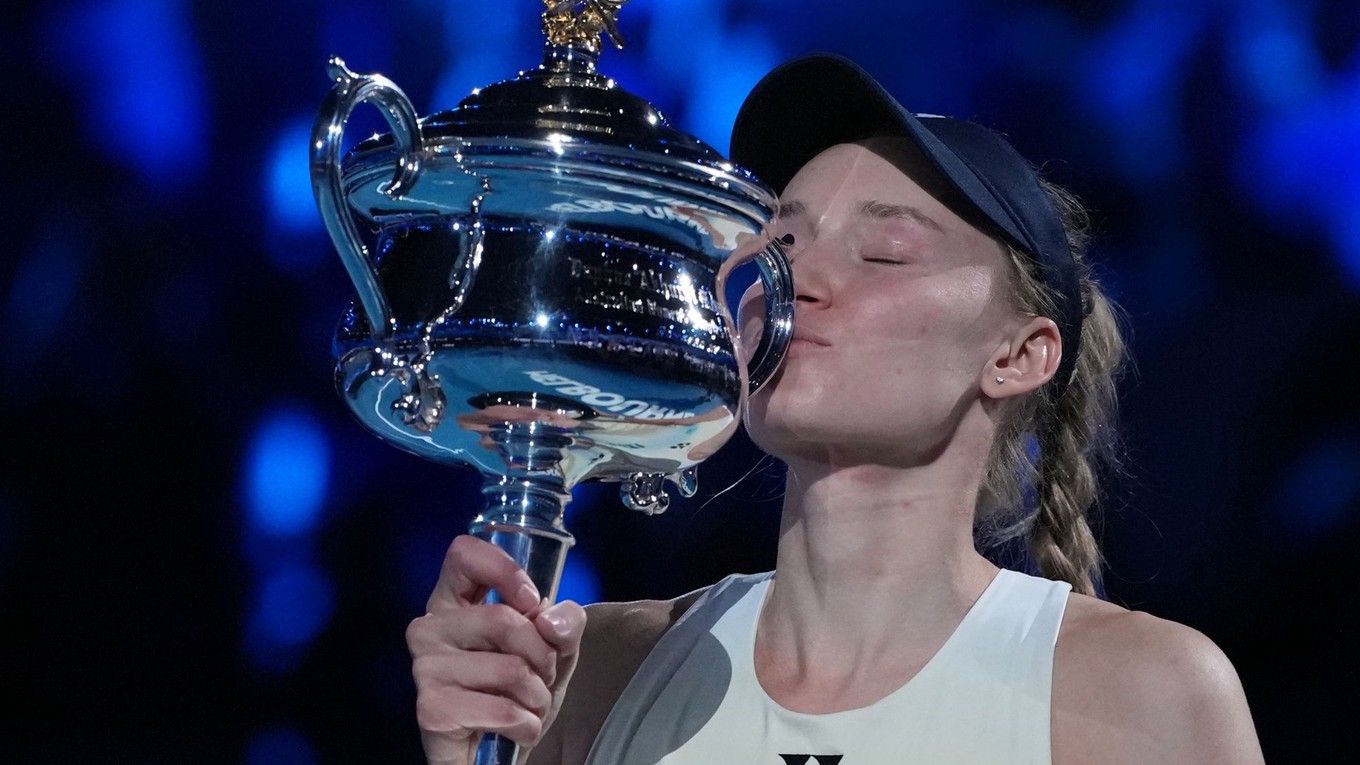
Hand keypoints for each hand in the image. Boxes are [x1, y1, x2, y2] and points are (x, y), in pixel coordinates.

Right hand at [406, 535, 586, 764]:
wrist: (494, 754)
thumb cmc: (518, 691)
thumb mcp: (554, 649)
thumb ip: (564, 623)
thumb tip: (550, 620)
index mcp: (452, 601)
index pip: (462, 554)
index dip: (505, 571)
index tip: (532, 602)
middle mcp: (429, 628)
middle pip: (503, 618)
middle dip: (542, 654)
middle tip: (540, 675)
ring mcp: (425, 668)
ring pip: (510, 668)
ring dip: (537, 695)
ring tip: (527, 704)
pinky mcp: (431, 710)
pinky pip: (504, 710)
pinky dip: (527, 725)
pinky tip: (516, 729)